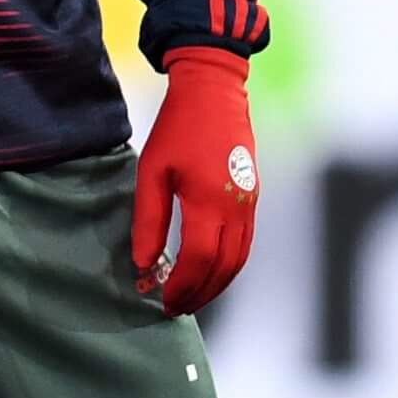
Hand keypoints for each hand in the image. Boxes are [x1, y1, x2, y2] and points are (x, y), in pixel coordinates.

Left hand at [130, 47, 257, 315]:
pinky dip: (229, 265)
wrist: (214, 90)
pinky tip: (210, 270)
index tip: (162, 299)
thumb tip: (143, 263)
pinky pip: (246, 243)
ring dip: (217, 284)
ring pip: (239, 259)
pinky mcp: (253, 196)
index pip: (199, 259)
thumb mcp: (152, 169)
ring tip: (191, 296)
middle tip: (175, 307)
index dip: (182, 285)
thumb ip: (148, 219)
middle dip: (199, 293)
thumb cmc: (177, 127)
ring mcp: (249, 202)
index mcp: (208, 198)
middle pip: (224, 267)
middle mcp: (236, 206)